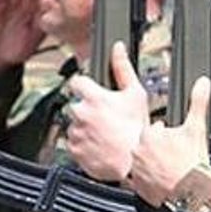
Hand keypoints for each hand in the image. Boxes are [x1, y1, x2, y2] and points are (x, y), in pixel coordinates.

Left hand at [65, 41, 149, 180]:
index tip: (95, 94)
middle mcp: (79, 113)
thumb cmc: (137, 129)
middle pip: (77, 105)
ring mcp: (74, 132)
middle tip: (108, 118)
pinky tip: (101, 145)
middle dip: (88, 110)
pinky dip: (84, 144)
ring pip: (75, 125)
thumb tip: (118, 48)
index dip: (86, 86)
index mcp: (93, 97)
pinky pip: (74, 143)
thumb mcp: (137, 94)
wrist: (133, 164)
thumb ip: (123, 68)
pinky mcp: (73, 150)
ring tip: (106, 134)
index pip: (77, 82)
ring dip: (86, 127)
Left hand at [128, 76, 210, 205]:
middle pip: (146, 145)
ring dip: (151, 164)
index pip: (154, 129)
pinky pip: (138, 180)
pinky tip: (161, 182)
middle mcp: (137, 150)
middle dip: (157, 150)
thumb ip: (198, 102)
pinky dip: (147, 180)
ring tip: (168, 171)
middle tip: (173, 158)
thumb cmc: (194, 164)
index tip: (175, 144)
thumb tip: (203, 83)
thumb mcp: (197, 128)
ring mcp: (135, 169)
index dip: (166, 137)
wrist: (193, 194)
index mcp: (149, 133)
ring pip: (141, 162)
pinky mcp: (135, 186)